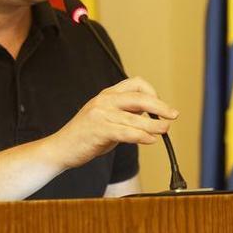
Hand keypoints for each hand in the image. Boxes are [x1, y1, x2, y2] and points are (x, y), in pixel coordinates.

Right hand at [44, 77, 178, 169]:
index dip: (153, 93)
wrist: (60, 148)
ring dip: (155, 125)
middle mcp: (104, 100)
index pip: (136, 84)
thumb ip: (125, 115)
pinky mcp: (99, 129)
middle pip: (139, 97)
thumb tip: (150, 117)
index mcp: (107, 95)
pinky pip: (126, 132)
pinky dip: (142, 135)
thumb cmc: (85, 136)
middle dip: (160, 106)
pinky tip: (151, 140)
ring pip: (136, 117)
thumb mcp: (106, 119)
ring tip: (164, 130)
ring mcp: (100, 114)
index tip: (161, 106)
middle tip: (172, 115)